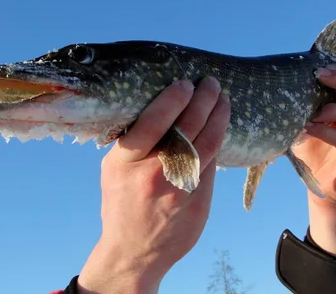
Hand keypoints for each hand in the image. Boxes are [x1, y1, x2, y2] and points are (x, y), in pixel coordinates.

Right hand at [77, 77, 230, 293]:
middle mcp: (154, 173)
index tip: (184, 83)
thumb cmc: (121, 204)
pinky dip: (218, 140)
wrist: (135, 252)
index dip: (172, 100)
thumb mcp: (113, 170)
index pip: (153, 122)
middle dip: (202, 100)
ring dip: (218, 116)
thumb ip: (132, 142)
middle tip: (210, 83)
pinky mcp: (199, 200)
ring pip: (207, 143)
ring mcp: (180, 188)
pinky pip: (212, 163)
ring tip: (223, 99)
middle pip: (186, 128)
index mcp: (126, 163)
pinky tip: (220, 126)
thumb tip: (160, 109)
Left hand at [291, 63, 335, 258]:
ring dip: (333, 109)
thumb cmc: (312, 152)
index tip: (323, 65)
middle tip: (320, 76)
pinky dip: (326, 132)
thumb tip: (286, 80)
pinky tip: (308, 129)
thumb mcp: (308, 124)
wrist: (320, 188)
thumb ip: (307, 106)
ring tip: (312, 112)